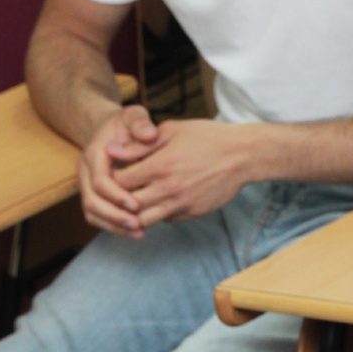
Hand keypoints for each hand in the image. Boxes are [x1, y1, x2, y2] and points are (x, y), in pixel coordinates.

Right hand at [78, 103, 160, 237]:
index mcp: (94, 153)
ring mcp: (87, 184)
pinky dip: (113, 226)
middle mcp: (86, 171)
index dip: (116, 194)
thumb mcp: (133, 116)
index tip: (135, 204)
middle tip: (137, 224)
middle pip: (92, 200)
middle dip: (114, 215)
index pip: (99, 180)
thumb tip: (150, 135)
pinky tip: (135, 231)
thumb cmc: (125, 124)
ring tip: (138, 232)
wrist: (109, 130)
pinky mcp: (93, 195)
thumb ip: (140, 123)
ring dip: (113, 225)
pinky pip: (97, 216)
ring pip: (92, 212)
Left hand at [111, 118, 265, 226]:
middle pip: (127, 205)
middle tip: (119, 190)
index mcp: (160, 165)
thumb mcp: (171, 131)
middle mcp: (168, 189)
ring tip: (134, 201)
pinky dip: (156, 214)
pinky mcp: (192, 213)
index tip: (115, 171)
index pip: (119, 181)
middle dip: (118, 199)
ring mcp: (181, 204)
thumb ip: (138, 144)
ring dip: (135, 213)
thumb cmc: (207, 137)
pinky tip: (158, 201)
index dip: (112, 178)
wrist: (242, 156)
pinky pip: (165, 220)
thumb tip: (110, 151)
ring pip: (143, 220)